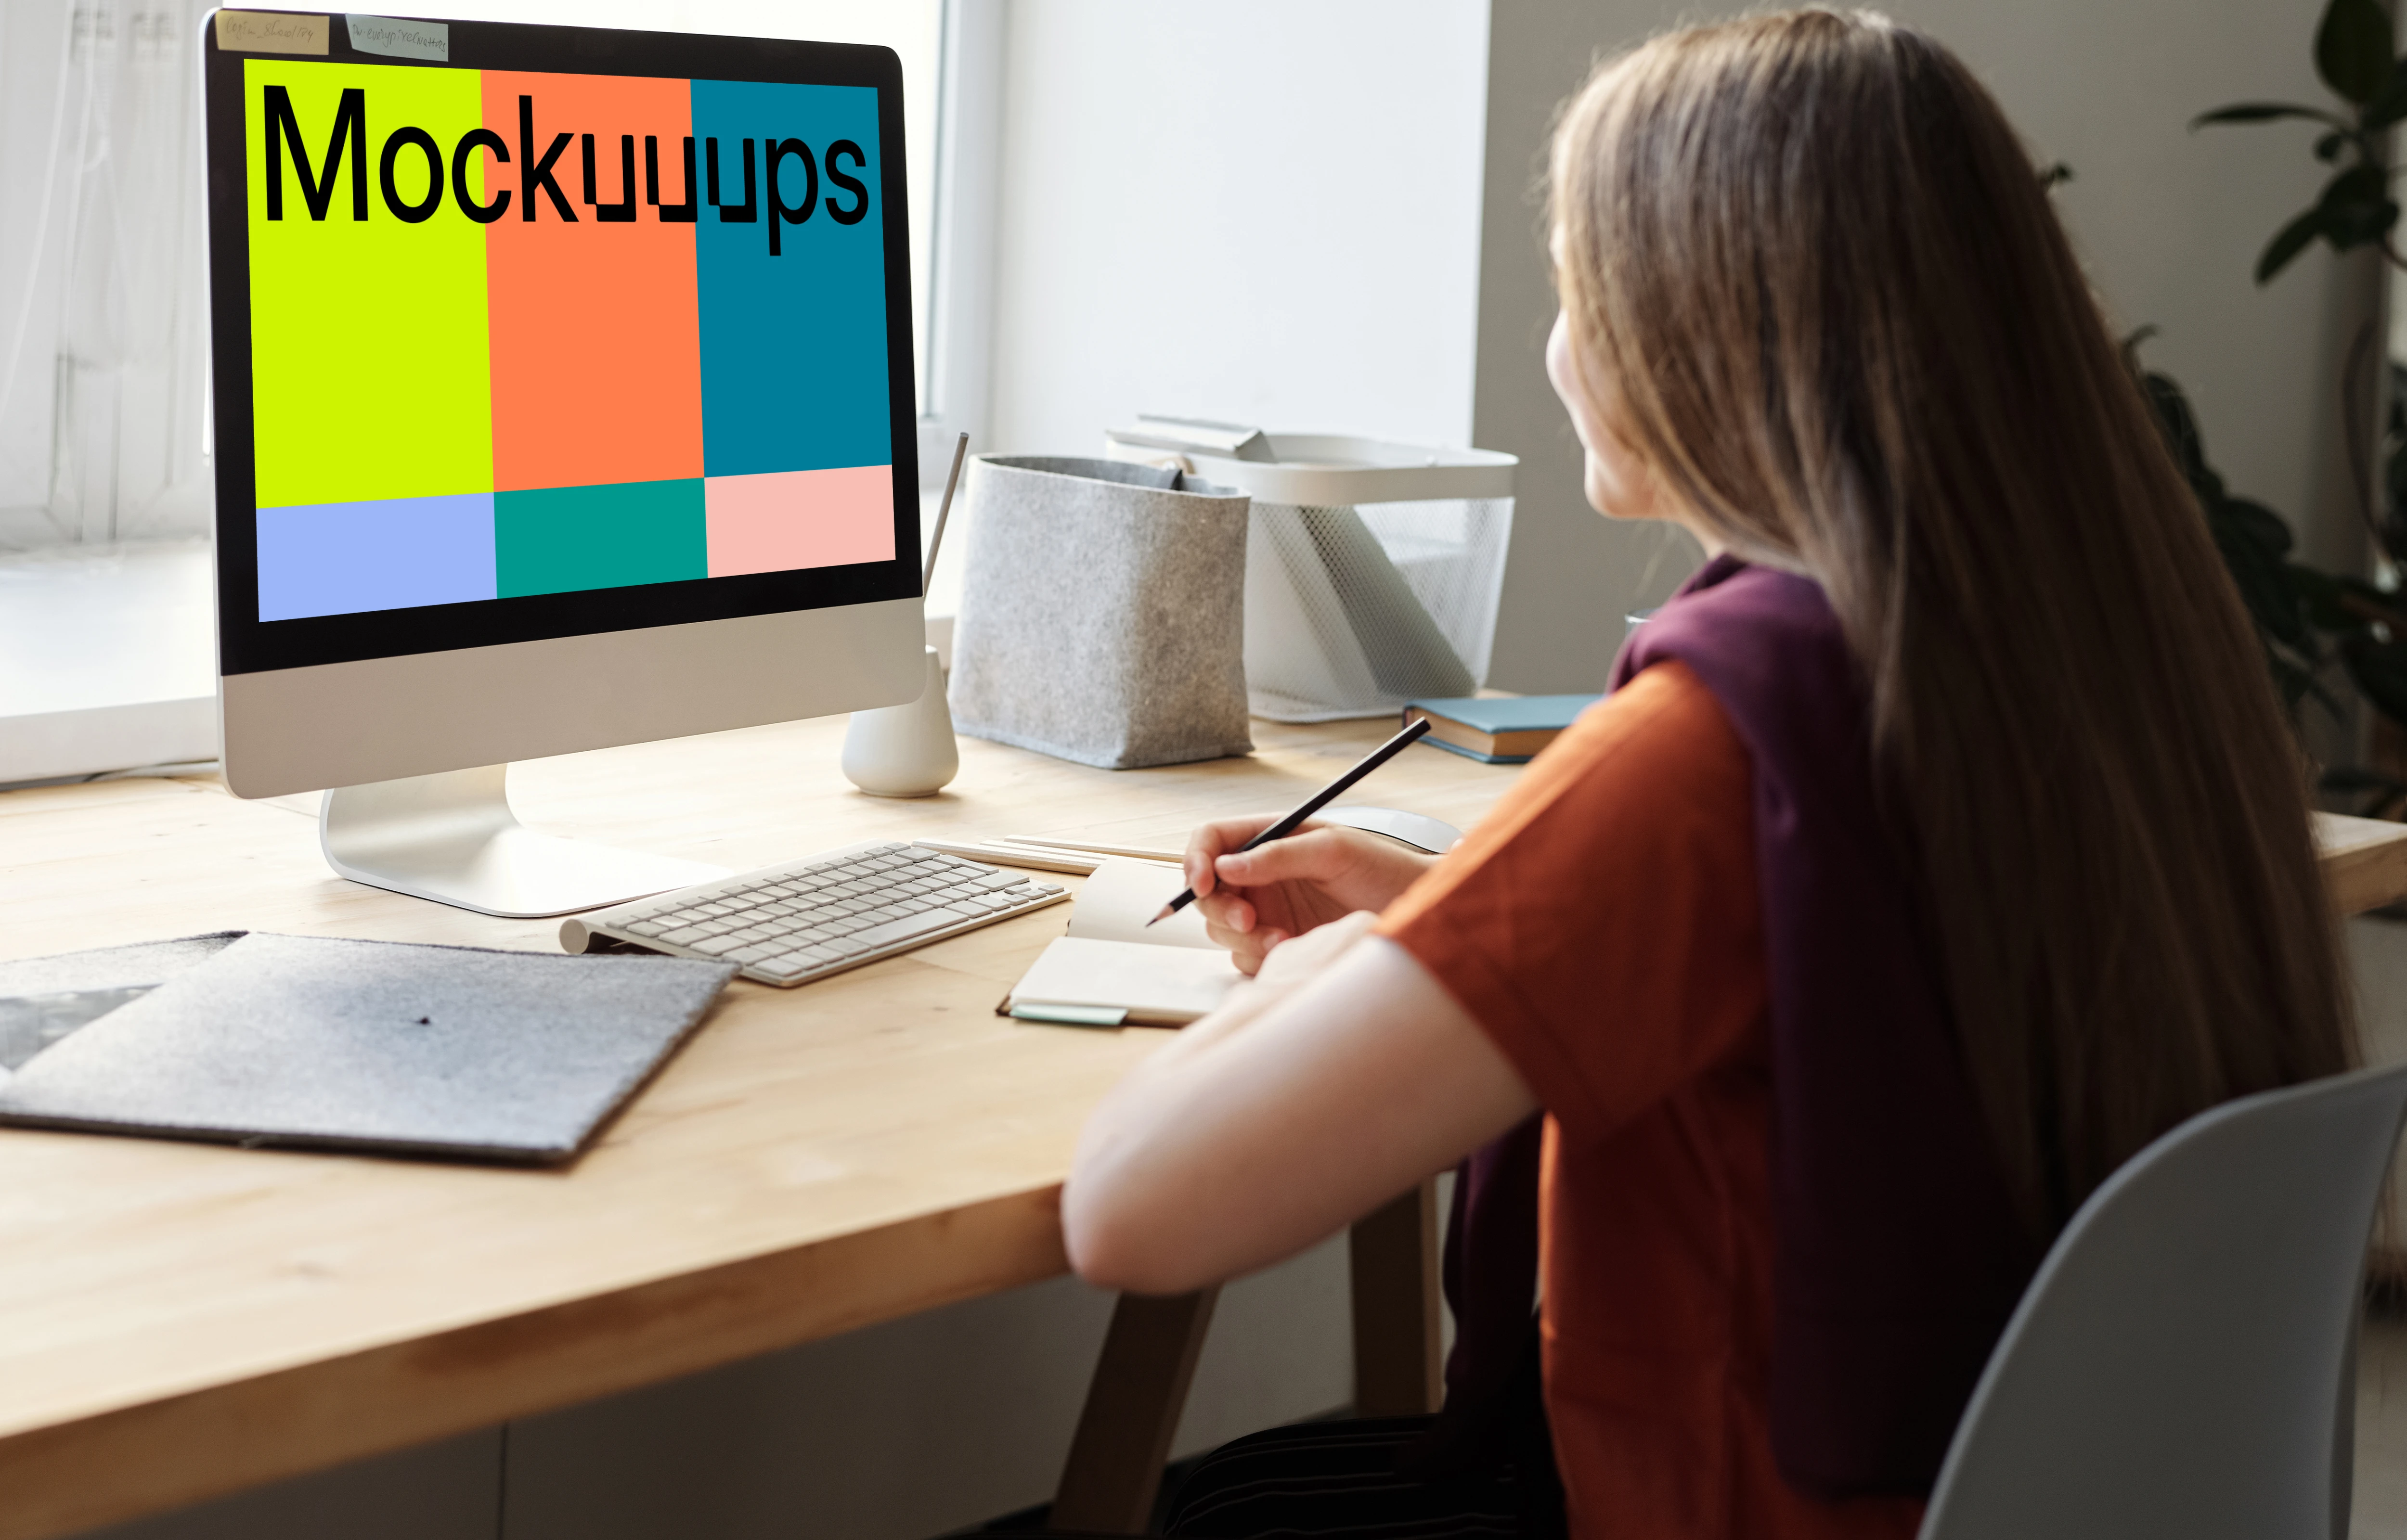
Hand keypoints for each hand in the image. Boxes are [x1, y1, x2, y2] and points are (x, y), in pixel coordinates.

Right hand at [1183, 816, 1437, 974]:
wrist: (1414, 912)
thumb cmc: (1383, 870)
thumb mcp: (1335, 851)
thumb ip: (1279, 854)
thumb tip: (1227, 864)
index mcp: (1269, 837)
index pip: (1211, 839)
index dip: (1196, 859)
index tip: (1201, 884)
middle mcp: (1261, 873)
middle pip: (1208, 890)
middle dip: (1221, 908)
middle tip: (1250, 921)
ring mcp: (1267, 909)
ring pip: (1222, 928)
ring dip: (1244, 938)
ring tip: (1286, 940)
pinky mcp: (1277, 943)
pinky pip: (1244, 956)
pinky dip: (1258, 958)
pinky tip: (1293, 950)